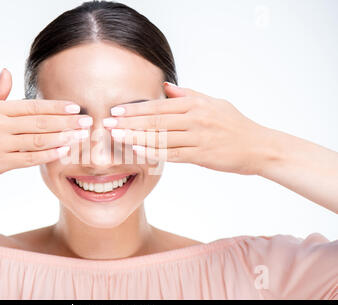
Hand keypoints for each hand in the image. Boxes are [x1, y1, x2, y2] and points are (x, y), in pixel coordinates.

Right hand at [0, 68, 91, 189]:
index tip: (75, 107)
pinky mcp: (0, 163)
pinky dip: (47, 155)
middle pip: (40, 122)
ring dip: (63, 138)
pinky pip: (29, 159)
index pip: (32, 106)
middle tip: (87, 121)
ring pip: (38, 140)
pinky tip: (63, 152)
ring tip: (81, 136)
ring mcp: (0, 145)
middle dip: (67, 122)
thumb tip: (7, 71)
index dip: (56, 107)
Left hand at [103, 82, 271, 174]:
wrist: (259, 147)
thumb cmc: (234, 124)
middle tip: (107, 124)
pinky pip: (173, 154)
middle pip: (156, 119)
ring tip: (116, 138)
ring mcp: (198, 137)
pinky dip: (154, 152)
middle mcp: (195, 118)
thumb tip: (166, 88)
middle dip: (129, 122)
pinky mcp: (202, 155)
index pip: (159, 106)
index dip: (135, 109)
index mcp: (196, 104)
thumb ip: (188, 95)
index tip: (116, 112)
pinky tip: (138, 152)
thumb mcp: (214, 103)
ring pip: (161, 137)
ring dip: (136, 137)